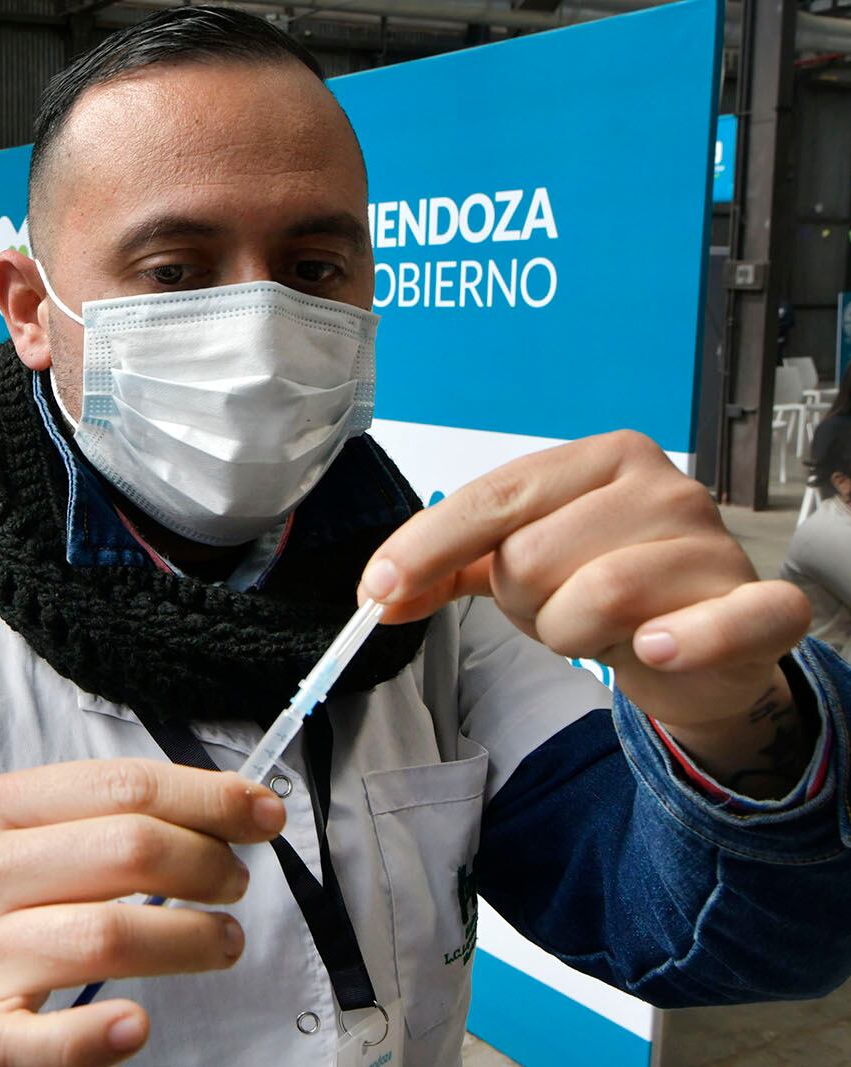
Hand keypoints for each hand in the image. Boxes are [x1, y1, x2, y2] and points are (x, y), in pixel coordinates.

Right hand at [0, 759, 284, 1066]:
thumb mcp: (20, 829)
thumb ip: (106, 813)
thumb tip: (232, 807)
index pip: (124, 786)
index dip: (209, 798)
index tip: (266, 814)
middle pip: (126, 852)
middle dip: (207, 864)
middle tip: (236, 884)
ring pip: (106, 937)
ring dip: (190, 939)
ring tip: (223, 942)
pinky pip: (45, 1041)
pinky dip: (96, 1037)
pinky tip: (137, 1025)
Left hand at [359, 431, 811, 790]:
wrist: (702, 647)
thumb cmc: (603, 588)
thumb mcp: (518, 566)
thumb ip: (445, 569)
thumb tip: (376, 593)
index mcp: (600, 459)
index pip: (494, 497)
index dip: (428, 547)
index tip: (377, 588)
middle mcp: (661, 488)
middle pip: (532, 557)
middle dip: (528, 605)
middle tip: (562, 609)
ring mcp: (713, 544)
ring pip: (596, 597)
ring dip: (576, 636)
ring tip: (603, 632)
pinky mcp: (759, 608)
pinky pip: (716, 625)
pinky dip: (682, 642)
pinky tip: (659, 647)